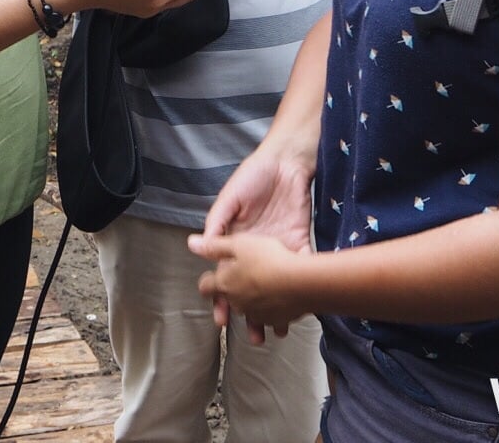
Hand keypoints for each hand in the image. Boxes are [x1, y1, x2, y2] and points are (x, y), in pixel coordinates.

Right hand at [202, 142, 316, 340]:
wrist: (285, 162)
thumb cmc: (253, 176)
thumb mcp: (230, 198)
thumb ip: (216, 222)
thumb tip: (196, 245)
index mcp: (236, 240)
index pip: (227, 276)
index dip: (223, 299)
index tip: (221, 319)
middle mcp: (256, 249)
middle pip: (253, 289)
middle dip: (252, 314)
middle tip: (254, 336)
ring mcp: (278, 248)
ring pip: (276, 285)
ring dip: (277, 308)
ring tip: (278, 331)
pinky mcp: (298, 242)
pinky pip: (301, 267)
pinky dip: (301, 285)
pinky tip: (301, 305)